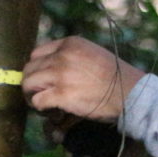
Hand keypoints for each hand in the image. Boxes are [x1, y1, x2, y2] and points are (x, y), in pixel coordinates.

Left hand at [21, 36, 143, 122]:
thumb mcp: (93, 54)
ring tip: (46, 106)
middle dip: (32, 84)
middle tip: (42, 96)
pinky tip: (54, 113)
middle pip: (29, 68)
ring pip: (28, 84)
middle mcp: (63, 55)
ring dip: (33, 97)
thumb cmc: (115, 77)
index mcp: (71, 43)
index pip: (37, 53)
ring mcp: (60, 74)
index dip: (37, 69)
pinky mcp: (61, 94)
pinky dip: (42, 109)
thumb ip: (72, 56)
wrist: (129, 92)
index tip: (43, 81)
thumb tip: (50, 68)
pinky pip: (37, 101)